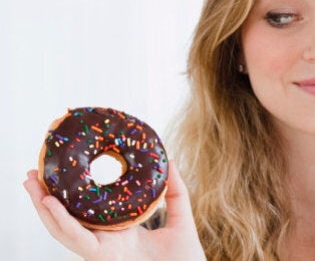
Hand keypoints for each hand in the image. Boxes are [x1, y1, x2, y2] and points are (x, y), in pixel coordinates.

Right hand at [23, 162, 204, 260]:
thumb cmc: (185, 258)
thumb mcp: (180, 219)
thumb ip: (176, 191)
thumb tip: (169, 161)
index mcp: (120, 230)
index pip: (88, 210)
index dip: (71, 193)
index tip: (61, 171)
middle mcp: (106, 240)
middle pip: (68, 218)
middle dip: (46, 199)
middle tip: (32, 174)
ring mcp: (102, 250)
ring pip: (64, 229)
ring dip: (44, 208)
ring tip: (32, 184)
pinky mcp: (103, 257)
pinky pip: (78, 239)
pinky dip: (63, 223)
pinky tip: (52, 205)